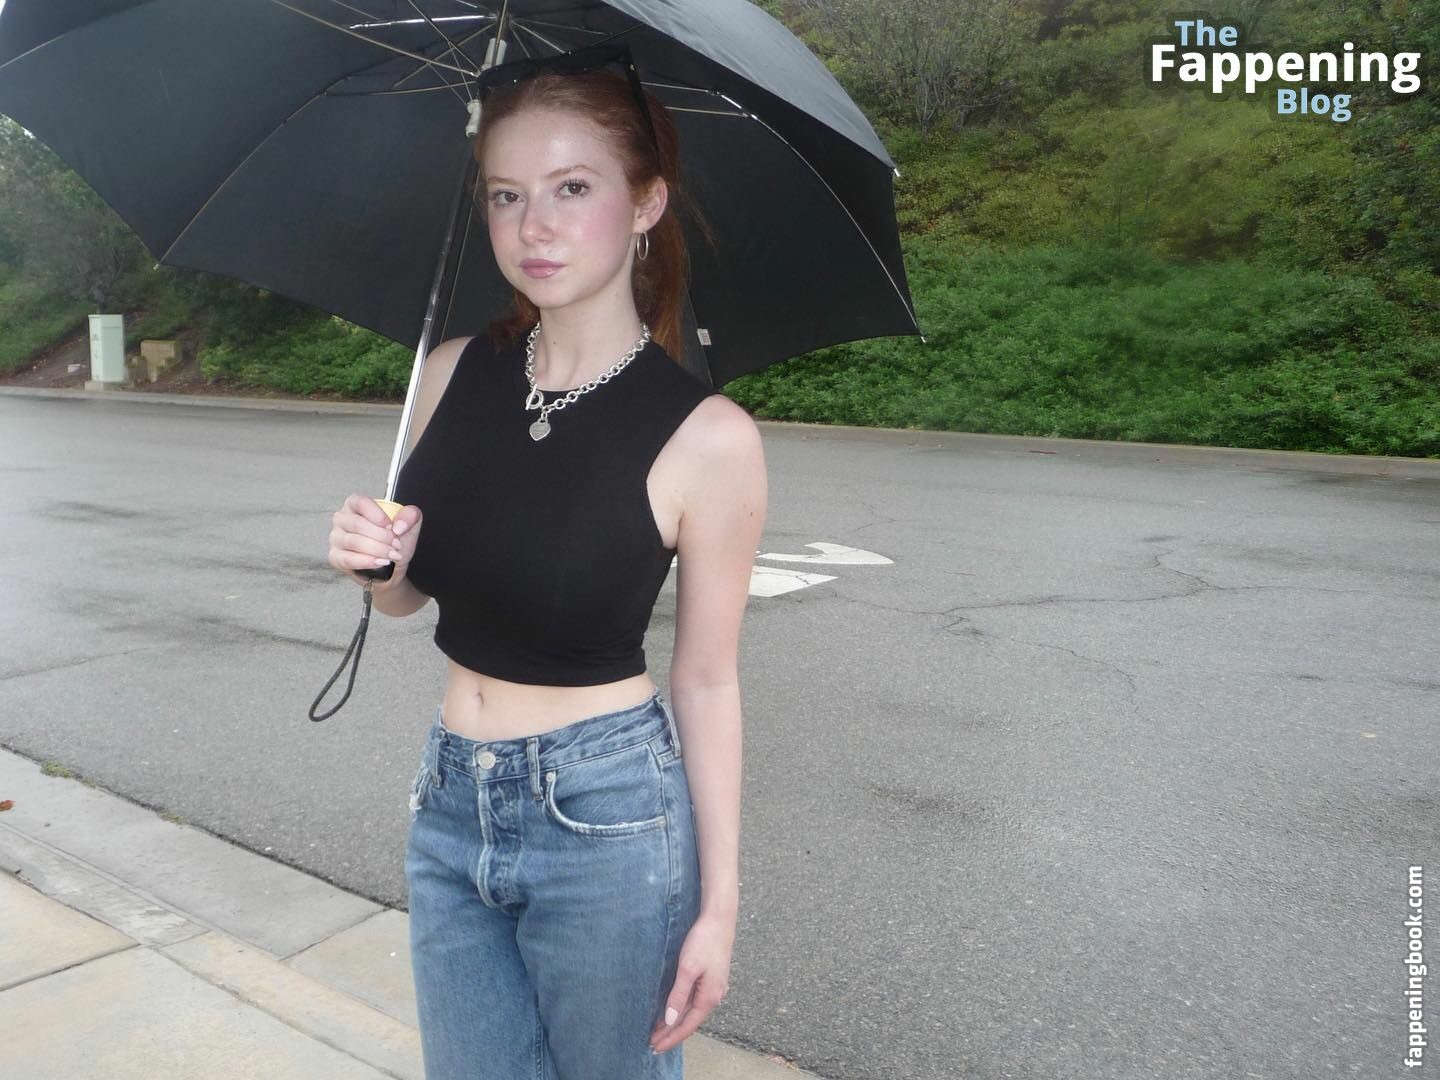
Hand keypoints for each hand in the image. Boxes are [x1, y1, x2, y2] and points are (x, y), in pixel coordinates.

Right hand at [327, 493, 421, 591]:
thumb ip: (410, 516)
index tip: (392, 527)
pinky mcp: (335, 557)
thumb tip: (398, 525)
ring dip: (377, 550)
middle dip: (381, 537)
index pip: (361, 503)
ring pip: (354, 542)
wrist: (391, 566)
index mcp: (355, 504)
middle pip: (358, 524)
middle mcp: (342, 519)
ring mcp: (336, 538)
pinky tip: (380, 562)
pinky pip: (348, 559)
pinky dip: (367, 562)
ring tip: (392, 555)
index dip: (378, 515)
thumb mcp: (409, 525)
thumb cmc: (394, 542)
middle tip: (396, 545)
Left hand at [649, 911, 734, 1054]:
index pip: (687, 1026)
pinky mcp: (710, 979)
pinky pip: (694, 1002)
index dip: (671, 1038)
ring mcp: (713, 988)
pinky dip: (682, 1010)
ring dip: (676, 1023)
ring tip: (660, 1031)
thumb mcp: (687, 968)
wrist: (719, 920)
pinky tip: (673, 1010)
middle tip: (653, 1044)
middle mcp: (713, 996)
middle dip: (671, 1034)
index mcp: (709, 997)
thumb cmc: (704, 941)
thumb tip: (670, 1020)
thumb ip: (678, 995)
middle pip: (690, 1021)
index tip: (655, 1047)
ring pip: (692, 1012)